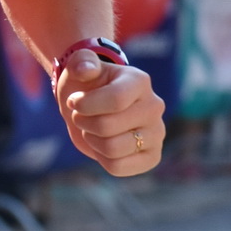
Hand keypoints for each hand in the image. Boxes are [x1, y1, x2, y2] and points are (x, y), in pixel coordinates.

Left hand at [55, 50, 164, 175]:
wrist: (94, 106)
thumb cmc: (87, 84)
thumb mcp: (79, 67)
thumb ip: (81, 62)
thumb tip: (85, 69)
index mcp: (139, 81)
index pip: (116, 100)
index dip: (85, 105)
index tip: (73, 102)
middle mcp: (154, 107)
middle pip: (108, 127)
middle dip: (84, 122)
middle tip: (81, 116)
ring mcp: (156, 133)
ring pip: (113, 149)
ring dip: (91, 140)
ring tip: (92, 129)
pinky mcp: (152, 156)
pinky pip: (118, 167)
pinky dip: (101, 159)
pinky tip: (102, 145)